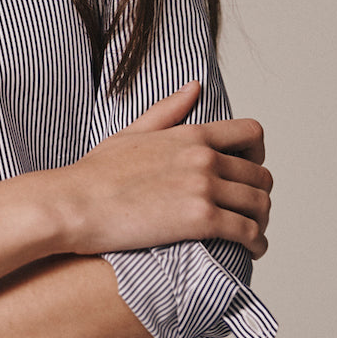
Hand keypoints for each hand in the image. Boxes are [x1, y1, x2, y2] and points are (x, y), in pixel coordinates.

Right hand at [47, 82, 271, 258]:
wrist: (75, 204)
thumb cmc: (96, 173)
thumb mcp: (132, 132)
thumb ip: (168, 110)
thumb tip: (194, 87)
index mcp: (191, 134)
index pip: (251, 133)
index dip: (258, 154)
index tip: (249, 171)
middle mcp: (204, 157)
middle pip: (261, 174)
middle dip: (259, 194)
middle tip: (249, 211)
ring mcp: (204, 187)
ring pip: (260, 204)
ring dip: (261, 221)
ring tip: (253, 233)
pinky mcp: (200, 220)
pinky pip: (248, 232)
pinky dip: (256, 244)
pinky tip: (250, 250)